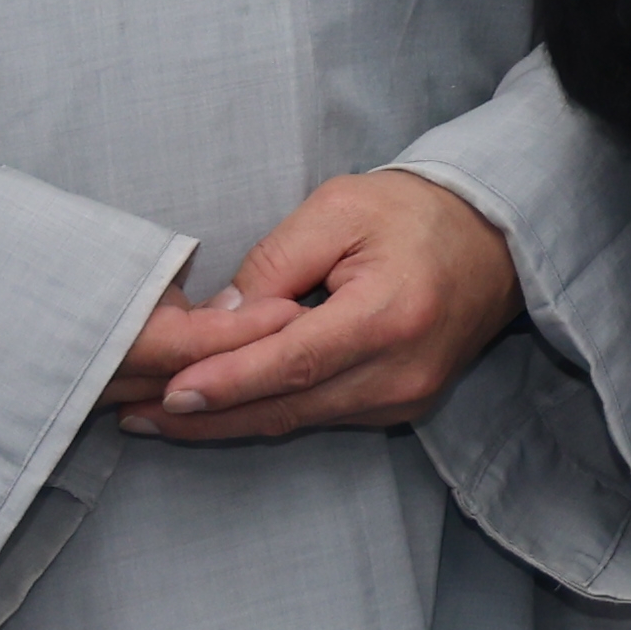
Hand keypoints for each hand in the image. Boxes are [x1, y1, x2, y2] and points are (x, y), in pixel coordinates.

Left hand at [134, 169, 523, 439]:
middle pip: (287, 405)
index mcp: (391, 315)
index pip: (293, 361)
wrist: (498, 238)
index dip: (227, 383)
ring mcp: (405, 398)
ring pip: (297, 419)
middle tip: (132, 414)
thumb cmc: (415, 212)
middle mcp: (402, 372)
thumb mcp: (338, 209)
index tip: (167, 395)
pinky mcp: (403, 408)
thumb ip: (274, 264)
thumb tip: (217, 324)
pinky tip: (220, 406)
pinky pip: (320, 417)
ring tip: (156, 415)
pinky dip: (266, 411)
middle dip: (205, 415)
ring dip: (227, 419)